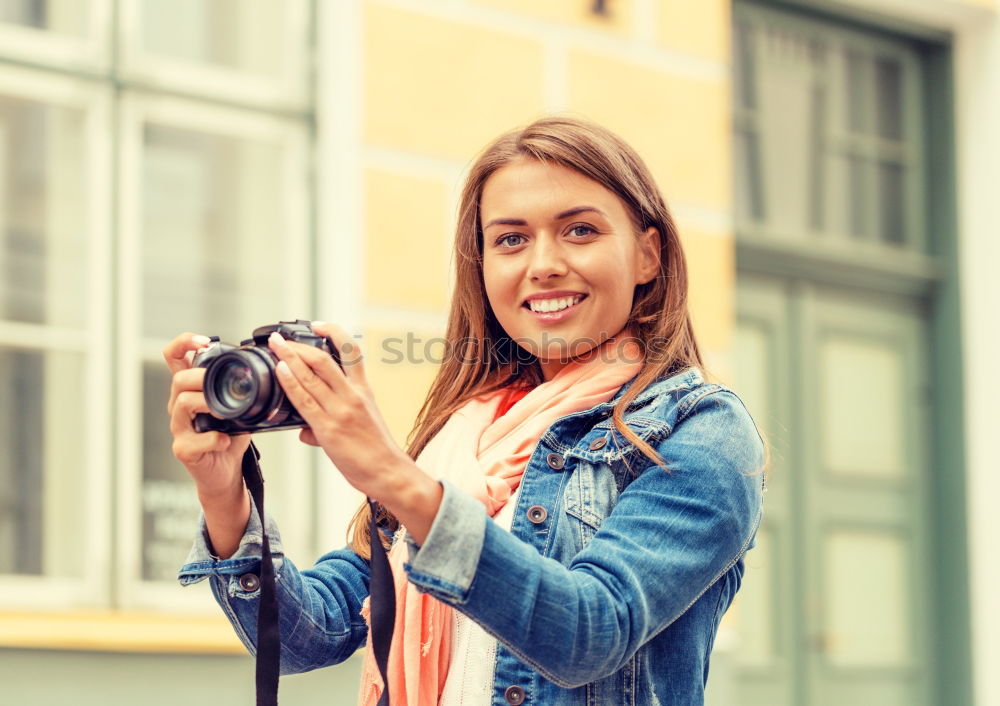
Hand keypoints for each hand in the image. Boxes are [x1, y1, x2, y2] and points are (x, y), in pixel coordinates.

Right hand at [163, 332, 251, 557]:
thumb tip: (270, 364)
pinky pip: (195, 439)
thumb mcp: (238, 405)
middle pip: (178, 379)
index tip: (204, 341)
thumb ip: (241, 386)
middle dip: (201, 377)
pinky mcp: (184, 449)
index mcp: (191, 390)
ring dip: (207, 404)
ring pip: (182, 404)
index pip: (174, 357)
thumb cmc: (230, 436)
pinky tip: (226, 440)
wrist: (225, 473)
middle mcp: (179, 405)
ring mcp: (179, 428)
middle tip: (221, 384)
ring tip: (224, 411)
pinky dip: (214, 438)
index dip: (184, 343)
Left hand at [268, 322, 441, 540]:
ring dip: (289, 357)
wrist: (388, 472)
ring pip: (312, 375)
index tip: (317, 325)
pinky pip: (305, 400)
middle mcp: (353, 395)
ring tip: (274, 346)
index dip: (334, 333)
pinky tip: (281, 371)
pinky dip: (291, 382)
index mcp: (363, 390)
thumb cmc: (376, 451)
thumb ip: (331, 419)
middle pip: (324, 359)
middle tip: (279, 338)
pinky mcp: (329, 428)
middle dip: (298, 345)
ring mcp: (341, 410)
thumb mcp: (361, 425)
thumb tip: (304, 429)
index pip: (351, 352)